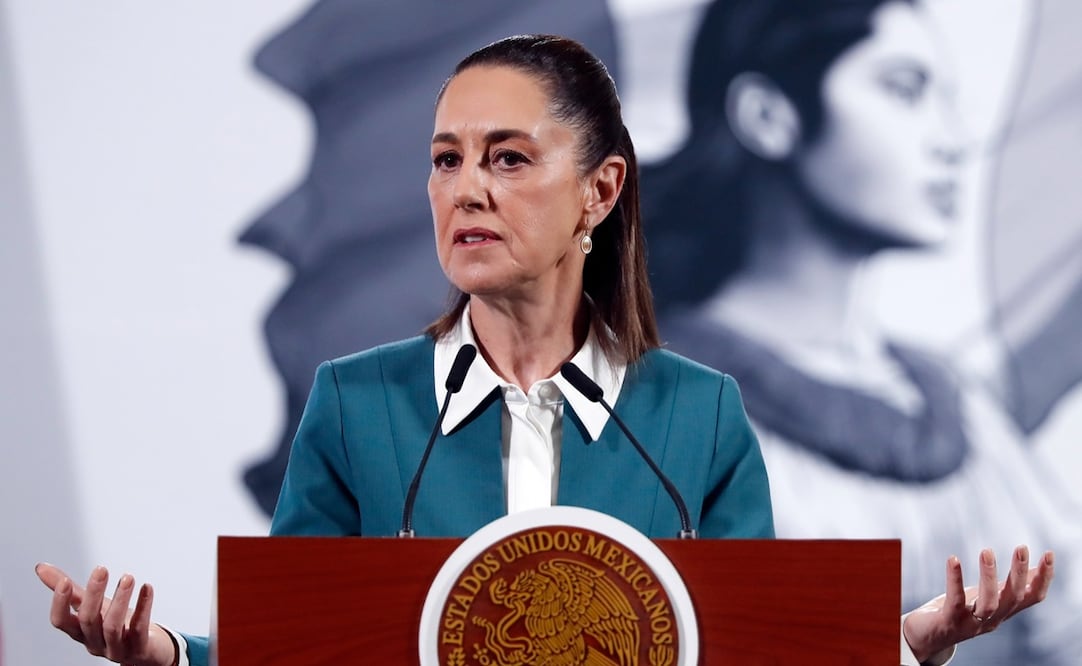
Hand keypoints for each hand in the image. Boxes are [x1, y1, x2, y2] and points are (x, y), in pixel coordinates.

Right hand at [35, 562, 176, 665]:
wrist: (148, 649)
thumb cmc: (117, 625)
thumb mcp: (92, 606)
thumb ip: (70, 590)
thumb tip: (41, 567)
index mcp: (80, 632)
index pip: (61, 622)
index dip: (60, 603)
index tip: (65, 581)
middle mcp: (95, 642)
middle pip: (88, 620)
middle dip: (94, 594)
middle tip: (101, 569)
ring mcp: (116, 648)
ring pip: (112, 626)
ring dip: (120, 599)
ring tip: (128, 577)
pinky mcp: (139, 649)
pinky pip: (139, 628)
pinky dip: (144, 606)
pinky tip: (147, 588)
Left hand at [902, 545, 1054, 663]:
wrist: (927, 638)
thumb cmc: (959, 612)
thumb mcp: (987, 597)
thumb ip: (1008, 586)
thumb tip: (1036, 569)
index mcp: (1003, 611)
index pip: (1031, 598)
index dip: (1043, 578)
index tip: (1049, 554)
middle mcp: (991, 619)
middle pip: (1012, 598)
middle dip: (1019, 573)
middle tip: (1022, 548)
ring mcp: (970, 622)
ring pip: (988, 602)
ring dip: (989, 576)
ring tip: (987, 551)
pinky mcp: (948, 621)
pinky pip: (954, 600)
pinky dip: (955, 579)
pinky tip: (953, 559)